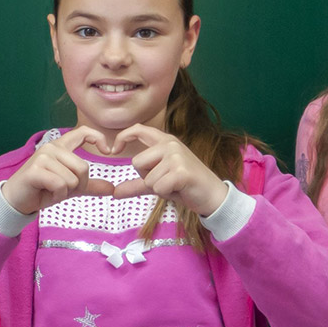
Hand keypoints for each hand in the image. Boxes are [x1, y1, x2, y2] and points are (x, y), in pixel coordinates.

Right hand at [1, 126, 115, 214]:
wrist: (17, 200)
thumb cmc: (42, 190)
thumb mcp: (69, 187)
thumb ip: (89, 185)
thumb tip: (112, 188)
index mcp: (60, 147)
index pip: (83, 132)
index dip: (98, 138)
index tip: (108, 151)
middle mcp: (51, 148)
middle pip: (83, 167)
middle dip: (78, 185)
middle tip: (62, 190)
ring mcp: (42, 157)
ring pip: (72, 179)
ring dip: (65, 192)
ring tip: (51, 191)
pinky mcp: (36, 170)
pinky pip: (61, 185)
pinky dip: (58, 196)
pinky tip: (47, 194)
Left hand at [111, 124, 227, 215]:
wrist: (214, 197)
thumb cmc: (185, 187)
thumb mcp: (158, 182)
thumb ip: (137, 184)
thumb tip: (114, 193)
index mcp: (165, 141)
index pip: (138, 129)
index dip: (123, 137)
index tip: (113, 150)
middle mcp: (170, 144)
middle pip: (137, 162)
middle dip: (147, 178)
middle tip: (167, 181)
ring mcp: (176, 156)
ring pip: (147, 178)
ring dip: (158, 188)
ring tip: (175, 185)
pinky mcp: (181, 171)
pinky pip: (157, 187)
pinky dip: (165, 193)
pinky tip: (180, 189)